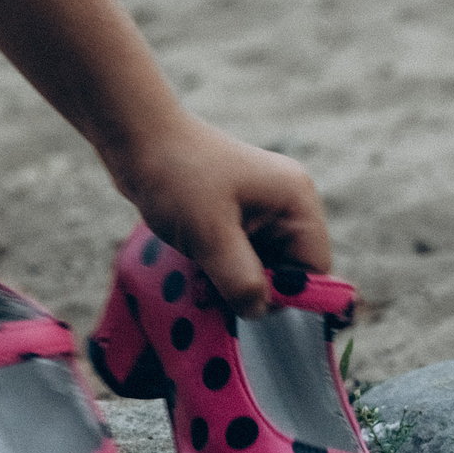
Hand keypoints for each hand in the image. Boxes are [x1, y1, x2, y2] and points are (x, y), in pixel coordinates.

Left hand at [113, 116, 331, 315]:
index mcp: (296, 202)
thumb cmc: (179, 179)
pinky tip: (199, 274)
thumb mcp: (212, 237)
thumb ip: (242, 281)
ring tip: (203, 287)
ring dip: (234, 283)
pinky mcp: (236, 213)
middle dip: (256, 290)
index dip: (291, 296)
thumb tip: (260, 312)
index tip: (253, 310)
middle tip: (219, 300)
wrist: (138, 139)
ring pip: (262, 266)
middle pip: (288, 269)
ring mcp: (261, 208)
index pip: (315, 267)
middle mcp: (287, 204)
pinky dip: (223, 270)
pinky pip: (241, 254)